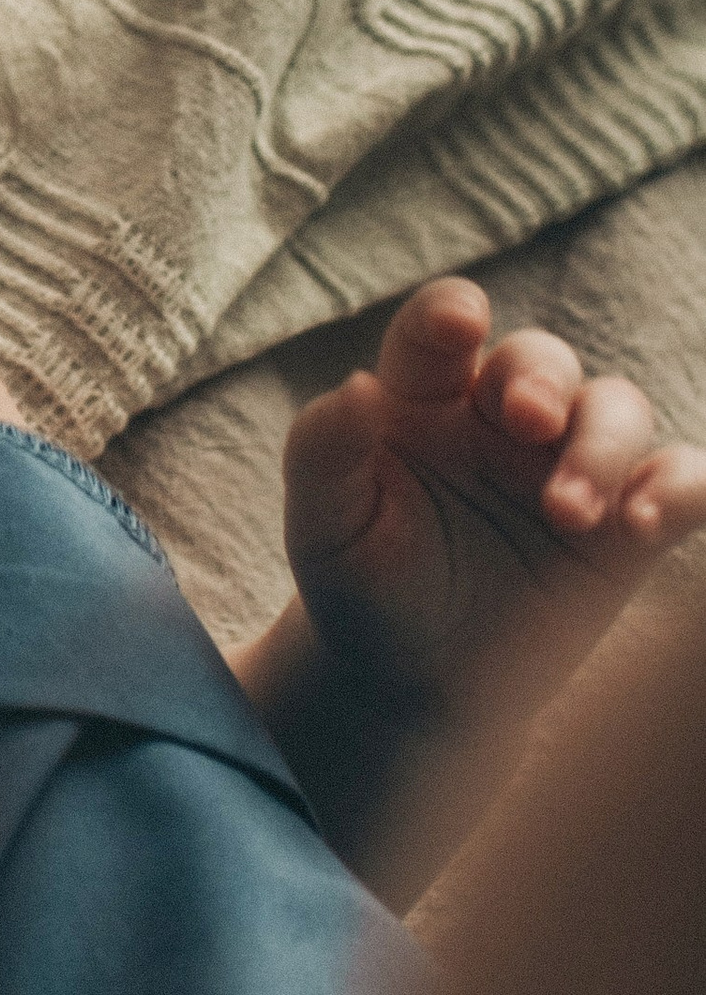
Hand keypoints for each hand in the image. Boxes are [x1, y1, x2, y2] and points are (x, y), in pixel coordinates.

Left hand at [284, 279, 705, 731]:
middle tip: (528, 421)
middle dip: (541, 380)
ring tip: (569, 515)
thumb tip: (356, 386)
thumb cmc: (362, 587)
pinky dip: (683, 486)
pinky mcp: (627, 524)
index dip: (451, 313)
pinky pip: (682, 479)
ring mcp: (570, 463)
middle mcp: (502, 416)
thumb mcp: (325, 527)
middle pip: (540, 360)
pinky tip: (649, 519)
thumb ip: (325, 451)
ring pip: (615, 409)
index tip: (459, 323)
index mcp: (422, 399)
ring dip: (601, 448)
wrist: (413, 682)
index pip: (438, 332)